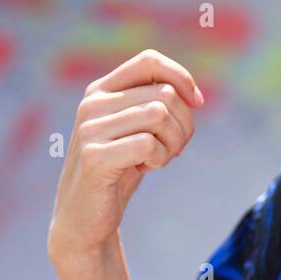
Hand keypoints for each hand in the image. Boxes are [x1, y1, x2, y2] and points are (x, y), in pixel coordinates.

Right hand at [48, 48, 204, 261]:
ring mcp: (90, 129)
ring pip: (159, 115)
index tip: (197, 103)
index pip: (149, 61)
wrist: (84, 218)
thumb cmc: (118, 172)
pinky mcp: (95, 156)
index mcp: (100, 91)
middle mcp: (92, 104)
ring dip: (174, 142)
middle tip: (175, 148)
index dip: (182, 77)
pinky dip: (160, 157)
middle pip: (164, 94)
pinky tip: (147, 168)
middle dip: (184, 124)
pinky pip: (149, 143)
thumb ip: (155, 106)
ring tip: (160, 158)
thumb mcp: (136, 132)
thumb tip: (193, 97)